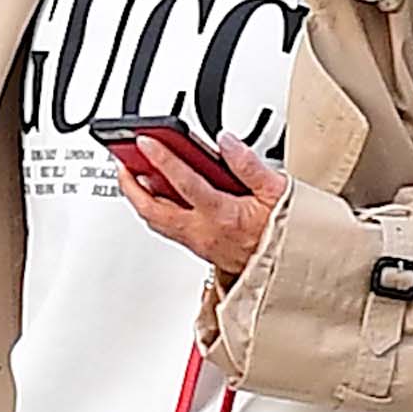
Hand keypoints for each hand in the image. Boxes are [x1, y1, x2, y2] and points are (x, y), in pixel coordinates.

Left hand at [114, 132, 287, 280]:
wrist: (291, 270)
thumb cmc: (287, 234)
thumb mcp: (278, 192)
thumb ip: (248, 164)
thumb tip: (226, 142)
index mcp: (224, 216)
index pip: (185, 183)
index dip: (162, 159)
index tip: (146, 141)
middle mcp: (204, 233)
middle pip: (154, 209)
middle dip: (132, 185)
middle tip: (121, 162)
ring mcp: (198, 243)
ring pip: (157, 222)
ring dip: (140, 198)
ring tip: (131, 176)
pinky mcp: (199, 249)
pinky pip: (168, 229)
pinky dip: (155, 210)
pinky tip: (155, 198)